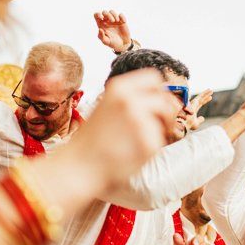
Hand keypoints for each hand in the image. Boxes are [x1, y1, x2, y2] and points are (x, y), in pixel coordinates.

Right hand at [68, 69, 173, 192]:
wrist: (79, 166)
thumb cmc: (91, 139)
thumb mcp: (105, 105)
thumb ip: (130, 98)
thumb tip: (159, 95)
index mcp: (119, 88)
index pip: (154, 78)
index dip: (157, 91)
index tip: (154, 102)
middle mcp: (131, 100)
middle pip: (164, 99)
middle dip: (162, 112)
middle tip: (152, 125)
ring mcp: (141, 121)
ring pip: (165, 120)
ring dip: (157, 129)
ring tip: (137, 139)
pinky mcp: (149, 143)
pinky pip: (161, 140)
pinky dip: (151, 146)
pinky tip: (133, 152)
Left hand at [94, 10, 131, 51]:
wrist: (123, 44)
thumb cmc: (112, 43)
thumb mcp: (106, 42)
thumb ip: (101, 36)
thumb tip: (99, 29)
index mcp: (101, 25)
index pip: (96, 15)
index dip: (98, 14)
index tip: (101, 17)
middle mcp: (107, 21)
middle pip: (104, 12)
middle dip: (108, 15)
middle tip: (112, 21)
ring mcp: (114, 20)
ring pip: (112, 11)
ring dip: (114, 14)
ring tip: (117, 21)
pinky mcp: (121, 21)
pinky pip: (120, 15)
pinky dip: (122, 17)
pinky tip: (123, 22)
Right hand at [185, 89, 212, 130]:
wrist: (184, 124)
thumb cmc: (189, 125)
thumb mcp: (196, 123)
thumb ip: (199, 120)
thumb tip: (203, 118)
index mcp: (193, 111)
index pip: (200, 104)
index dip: (205, 101)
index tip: (210, 98)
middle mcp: (192, 106)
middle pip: (201, 100)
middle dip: (206, 96)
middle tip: (211, 92)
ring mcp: (193, 104)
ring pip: (200, 97)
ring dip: (206, 93)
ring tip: (211, 90)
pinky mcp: (193, 102)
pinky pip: (200, 96)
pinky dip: (204, 93)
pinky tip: (208, 91)